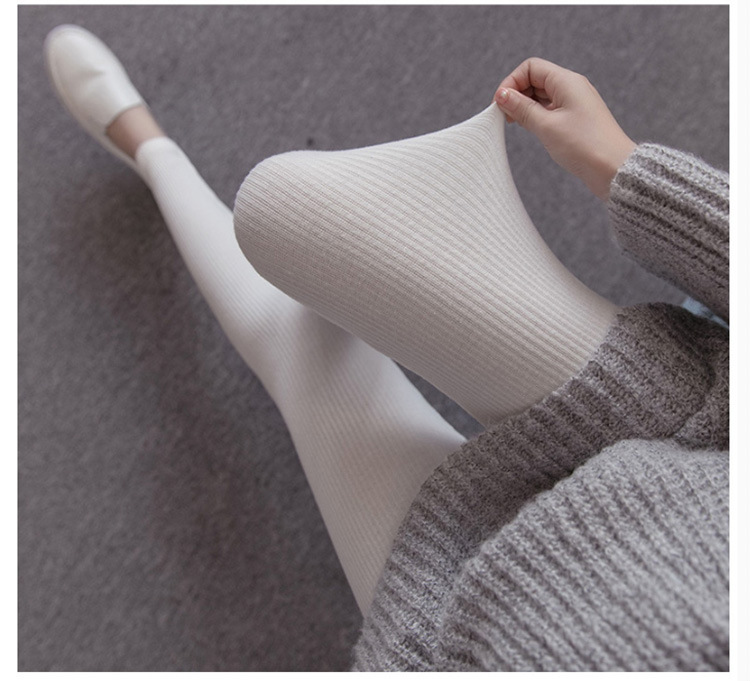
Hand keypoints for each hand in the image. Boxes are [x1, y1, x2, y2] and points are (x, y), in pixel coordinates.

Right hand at [493, 58, 635, 200]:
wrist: (613, 169)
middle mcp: (571, 87)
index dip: (512, 82)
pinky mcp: (575, 118)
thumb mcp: (546, 126)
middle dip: (516, 94)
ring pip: (541, 95)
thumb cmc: (585, 146)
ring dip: (525, 106)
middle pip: (535, 79)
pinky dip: (536, 115)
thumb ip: (522, 109)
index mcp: (566, 82)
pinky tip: (530, 128)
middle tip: (504, 116)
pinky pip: (550, 109)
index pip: (530, 68)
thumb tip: (503, 95)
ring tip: (515, 123)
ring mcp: (574, 103)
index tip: (500, 104)